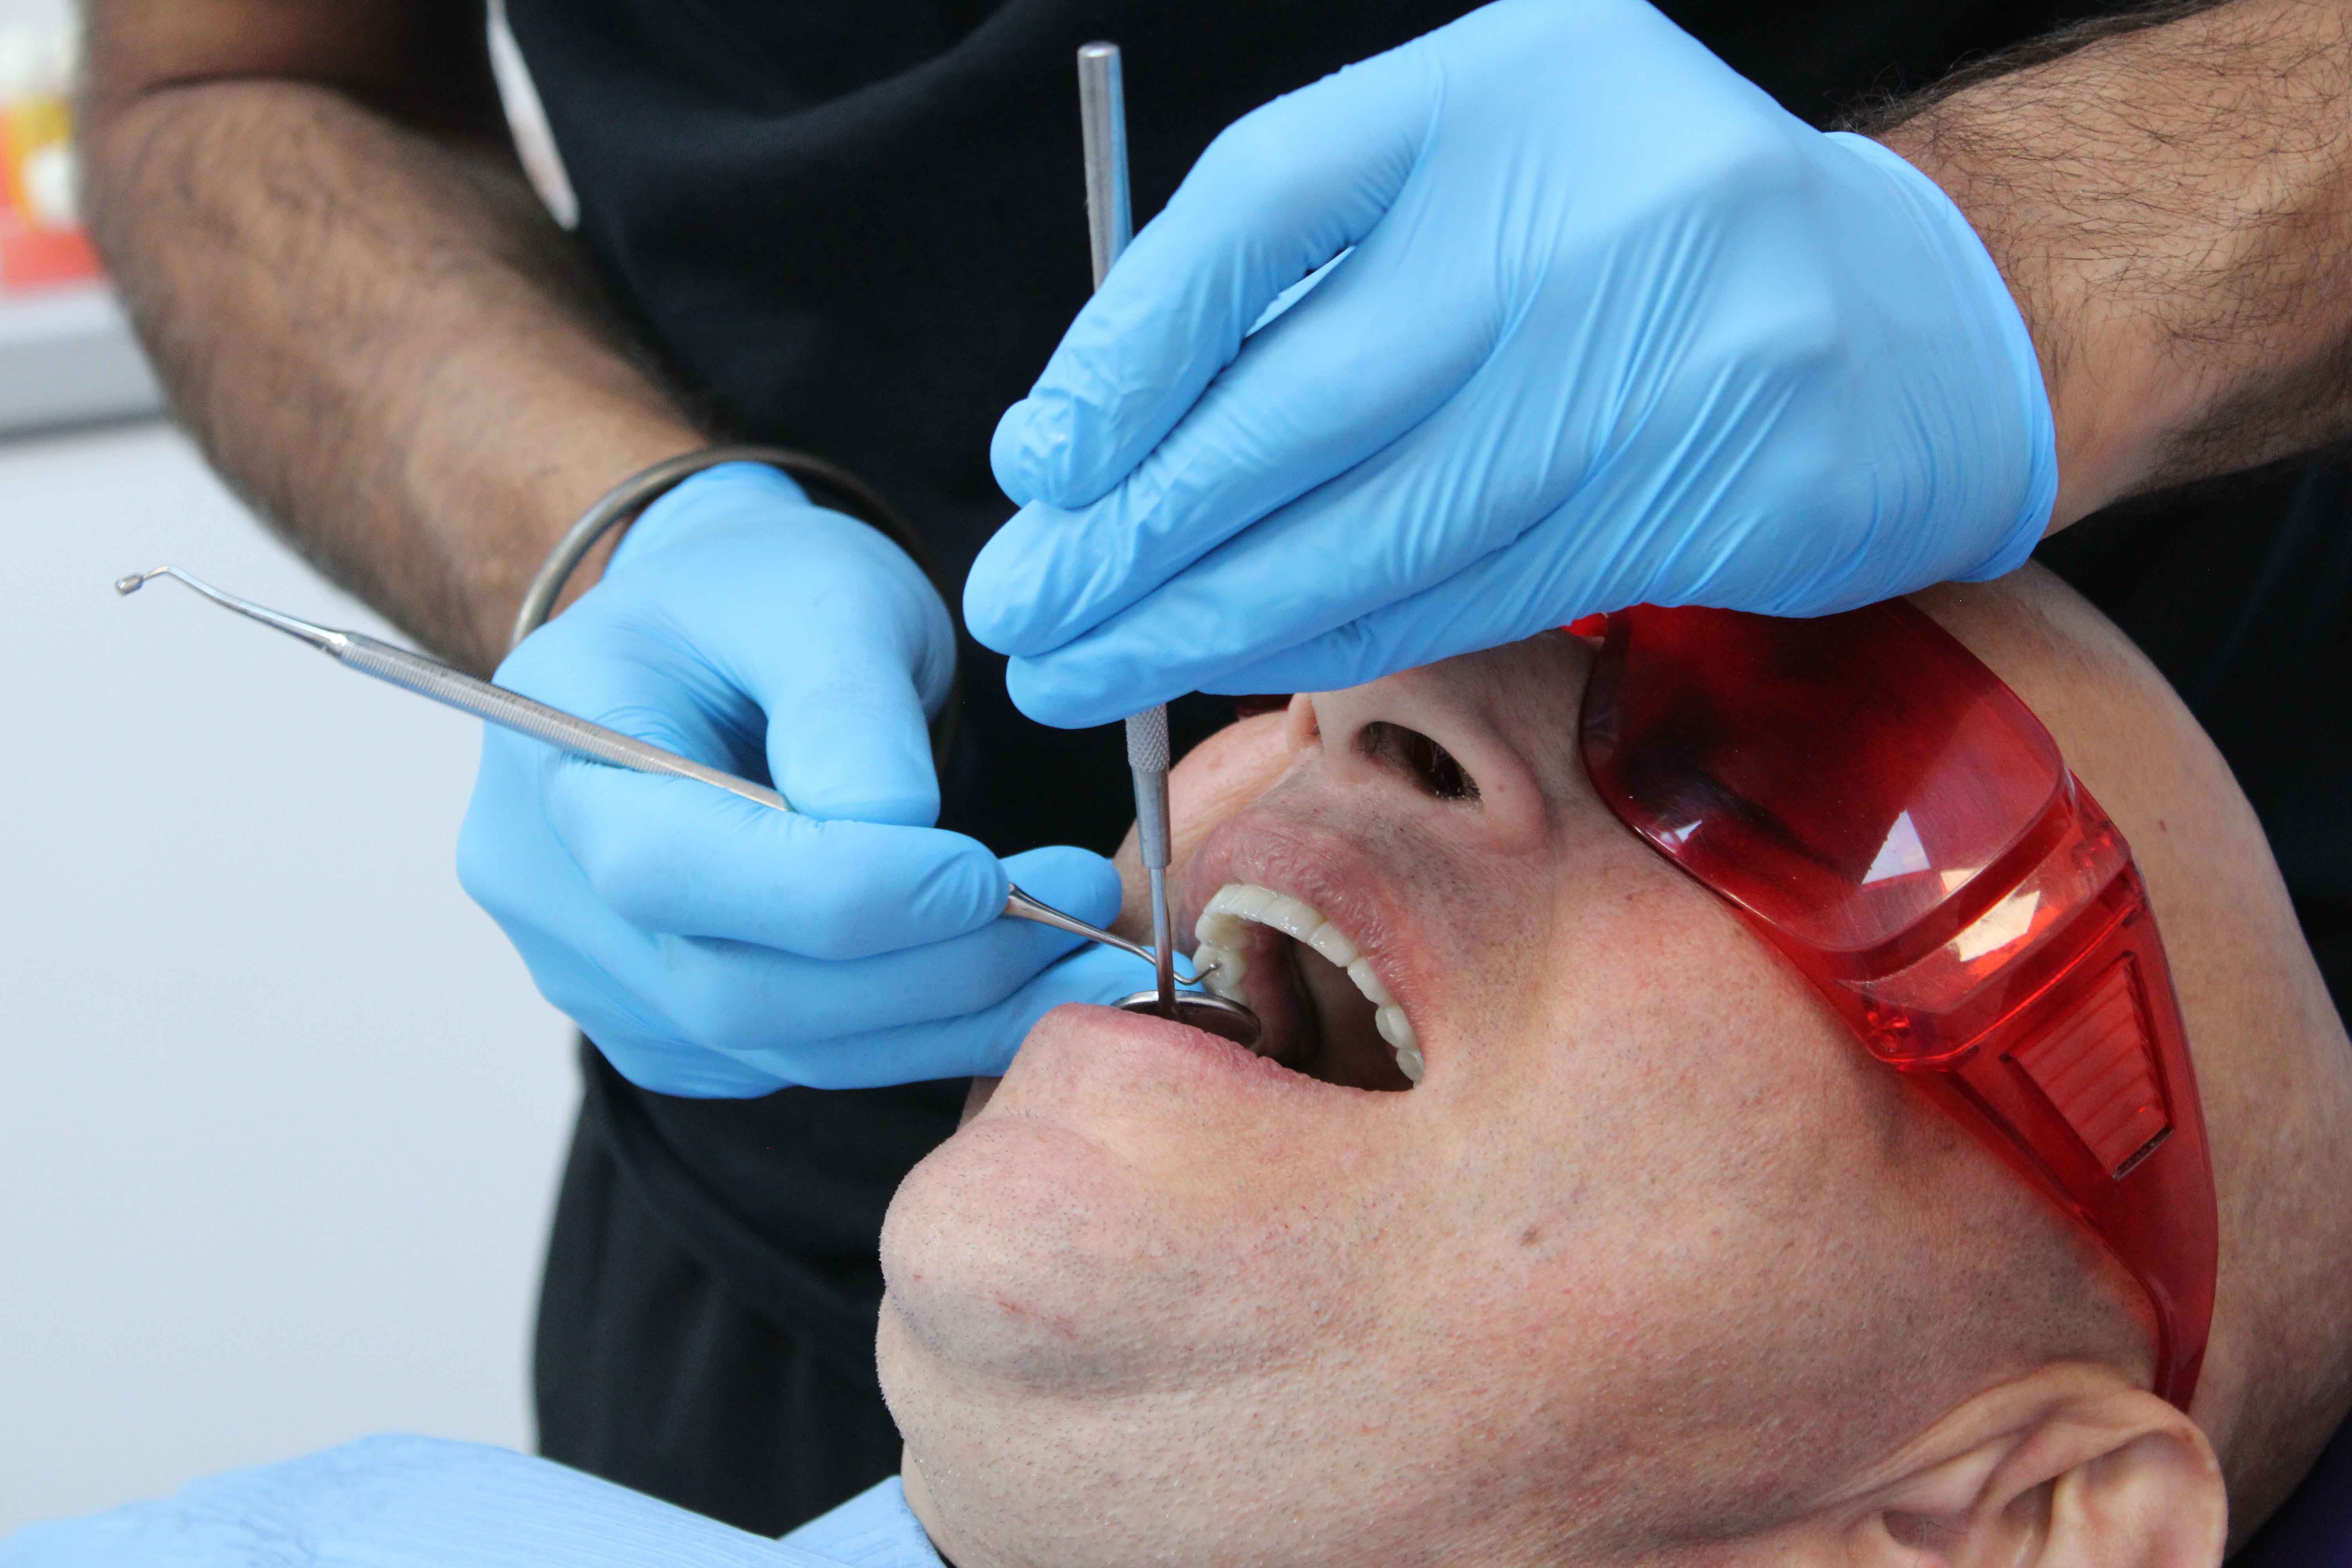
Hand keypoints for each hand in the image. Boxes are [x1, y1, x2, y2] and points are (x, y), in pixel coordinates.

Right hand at [457, 462, 1136, 1095]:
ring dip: (949, 1016)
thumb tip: (899, 826)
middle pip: (733, 989)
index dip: (841, 892)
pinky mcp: (675, 1026)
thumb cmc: (758, 599)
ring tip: (1083, 958)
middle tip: (1079, 917)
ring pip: (783, 1047)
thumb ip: (844, 702)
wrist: (718, 641)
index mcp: (554, 758)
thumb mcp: (815, 593)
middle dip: (926, 968)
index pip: (672, 872)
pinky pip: (803, 1059)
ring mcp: (605, 976)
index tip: (987, 873)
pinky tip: (1020, 985)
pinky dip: (922, 1033)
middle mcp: (550, 891)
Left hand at [968, 0, 2057, 727]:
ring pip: (1383, 526)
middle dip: (1142, 529)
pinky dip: (1338, 635)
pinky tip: (1239, 659)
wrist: (1912, 316)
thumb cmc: (1646, 241)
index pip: (1266, 200)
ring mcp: (1673, 352)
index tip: (1041, 459)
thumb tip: (1097, 433)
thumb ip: (1314, 272)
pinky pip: (1473, 590)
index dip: (1131, 345)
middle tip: (1025, 606)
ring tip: (1090, 663)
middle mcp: (1592, 204)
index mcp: (1508, 82)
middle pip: (1305, 394)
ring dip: (1214, 615)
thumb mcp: (1488, 178)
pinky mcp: (1721, 493)